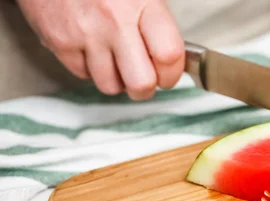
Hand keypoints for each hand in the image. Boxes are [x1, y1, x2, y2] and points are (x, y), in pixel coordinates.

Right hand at [16, 0, 184, 100]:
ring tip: (114, 58)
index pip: (169, 56)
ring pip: (110, 86)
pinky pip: (83, 75)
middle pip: (140, 84)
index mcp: (144, 5)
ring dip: (116, 79)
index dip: (172, 75)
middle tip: (143, 79)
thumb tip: (175, 61)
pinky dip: (90, 68)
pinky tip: (91, 48)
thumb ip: (160, 25)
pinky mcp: (59, 42)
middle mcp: (115, 22)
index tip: (168, 76)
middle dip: (144, 89)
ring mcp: (86, 34)